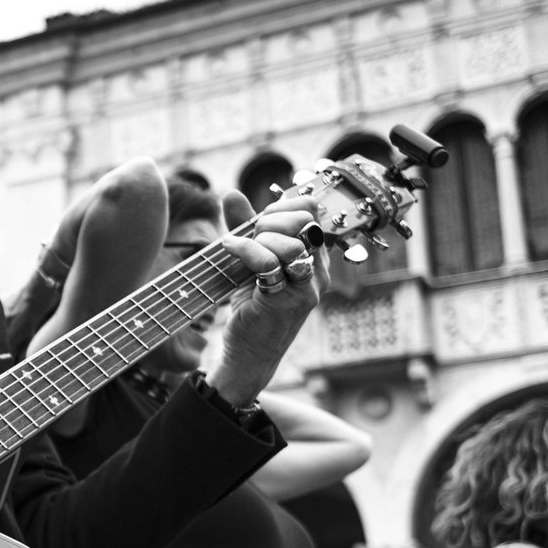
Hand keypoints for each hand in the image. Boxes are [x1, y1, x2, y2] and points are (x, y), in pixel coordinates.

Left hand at [207, 194, 326, 406]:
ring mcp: (306, 288)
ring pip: (293, 243)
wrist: (249, 353)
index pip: (312, 211)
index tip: (259, 218)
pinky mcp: (286, 302)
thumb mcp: (250, 261)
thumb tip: (232, 194)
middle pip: (306, 222)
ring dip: (259, 238)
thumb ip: (244, 227)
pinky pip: (270, 264)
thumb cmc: (252, 305)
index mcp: (315, 257)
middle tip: (250, 233)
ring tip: (239, 248)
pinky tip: (229, 249)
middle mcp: (318, 271)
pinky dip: (246, 250)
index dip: (283, 206)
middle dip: (271, 219)